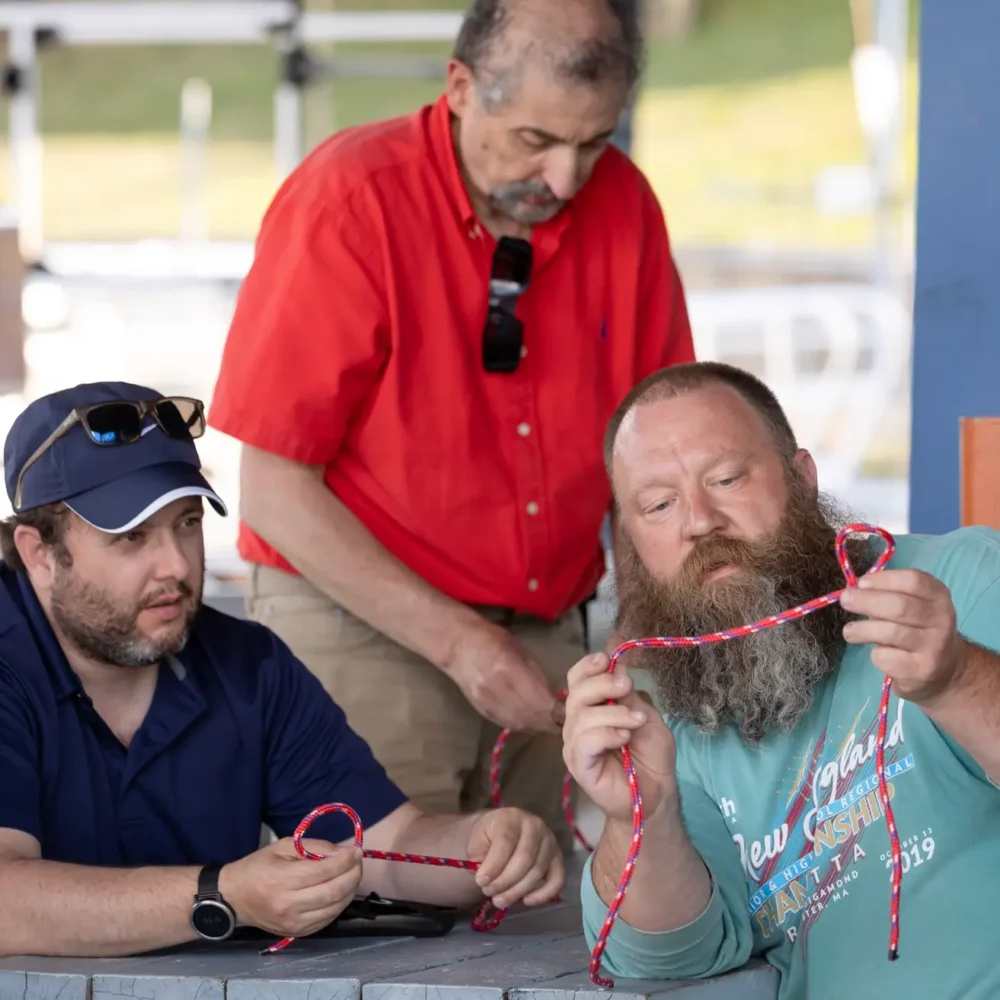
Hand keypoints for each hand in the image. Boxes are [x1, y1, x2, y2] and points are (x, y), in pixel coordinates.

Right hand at [219, 837, 362, 936]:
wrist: (235, 898)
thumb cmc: (258, 867)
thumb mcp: (283, 846)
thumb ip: (314, 847)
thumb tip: (343, 852)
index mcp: (282, 880)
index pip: (324, 871)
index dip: (345, 860)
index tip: (356, 850)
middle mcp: (289, 905)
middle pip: (334, 892)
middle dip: (353, 874)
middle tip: (358, 862)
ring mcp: (294, 923)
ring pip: (335, 908)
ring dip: (351, 890)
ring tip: (352, 874)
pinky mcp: (297, 933)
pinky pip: (327, 919)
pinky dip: (340, 904)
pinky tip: (341, 891)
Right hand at [445, 620, 557, 730]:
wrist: (458, 646)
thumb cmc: (492, 640)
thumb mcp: (521, 650)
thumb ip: (537, 675)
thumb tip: (554, 696)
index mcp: (510, 669)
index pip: (542, 701)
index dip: (558, 711)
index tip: (569, 710)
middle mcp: (499, 691)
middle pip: (533, 717)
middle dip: (551, 721)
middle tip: (564, 720)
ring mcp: (489, 703)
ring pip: (521, 725)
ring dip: (538, 725)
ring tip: (549, 721)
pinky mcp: (482, 711)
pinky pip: (508, 724)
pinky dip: (523, 724)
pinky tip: (530, 719)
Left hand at [468, 808, 563, 910]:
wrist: (504, 829)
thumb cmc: (489, 837)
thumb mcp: (477, 841)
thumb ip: (479, 858)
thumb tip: (487, 879)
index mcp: (512, 817)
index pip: (506, 842)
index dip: (493, 866)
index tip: (480, 882)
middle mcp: (535, 826)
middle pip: (524, 859)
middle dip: (505, 882)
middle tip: (489, 892)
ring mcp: (550, 841)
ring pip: (537, 871)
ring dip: (517, 891)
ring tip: (499, 900)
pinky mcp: (558, 858)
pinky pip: (558, 880)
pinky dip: (544, 895)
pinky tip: (526, 901)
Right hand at [562, 652, 676, 824]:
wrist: (656, 795)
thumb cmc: (651, 757)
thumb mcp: (646, 717)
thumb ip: (629, 696)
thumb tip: (618, 665)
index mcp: (591, 707)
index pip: (577, 678)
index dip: (588, 666)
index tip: (607, 660)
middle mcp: (577, 723)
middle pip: (576, 692)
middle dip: (602, 683)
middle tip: (627, 687)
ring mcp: (575, 744)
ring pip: (581, 715)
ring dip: (613, 713)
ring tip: (636, 722)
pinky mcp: (578, 763)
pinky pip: (584, 740)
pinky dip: (606, 733)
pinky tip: (624, 738)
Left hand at [840, 568, 963, 703]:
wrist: (943, 671)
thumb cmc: (916, 629)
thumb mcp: (912, 605)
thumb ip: (888, 594)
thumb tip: (856, 590)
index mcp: (939, 597)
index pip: (913, 581)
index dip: (884, 579)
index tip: (861, 583)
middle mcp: (942, 619)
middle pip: (900, 606)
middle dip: (866, 601)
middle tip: (846, 600)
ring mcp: (934, 646)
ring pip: (891, 632)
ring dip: (863, 629)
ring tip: (849, 631)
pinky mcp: (922, 670)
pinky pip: (888, 657)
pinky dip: (876, 654)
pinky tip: (877, 654)